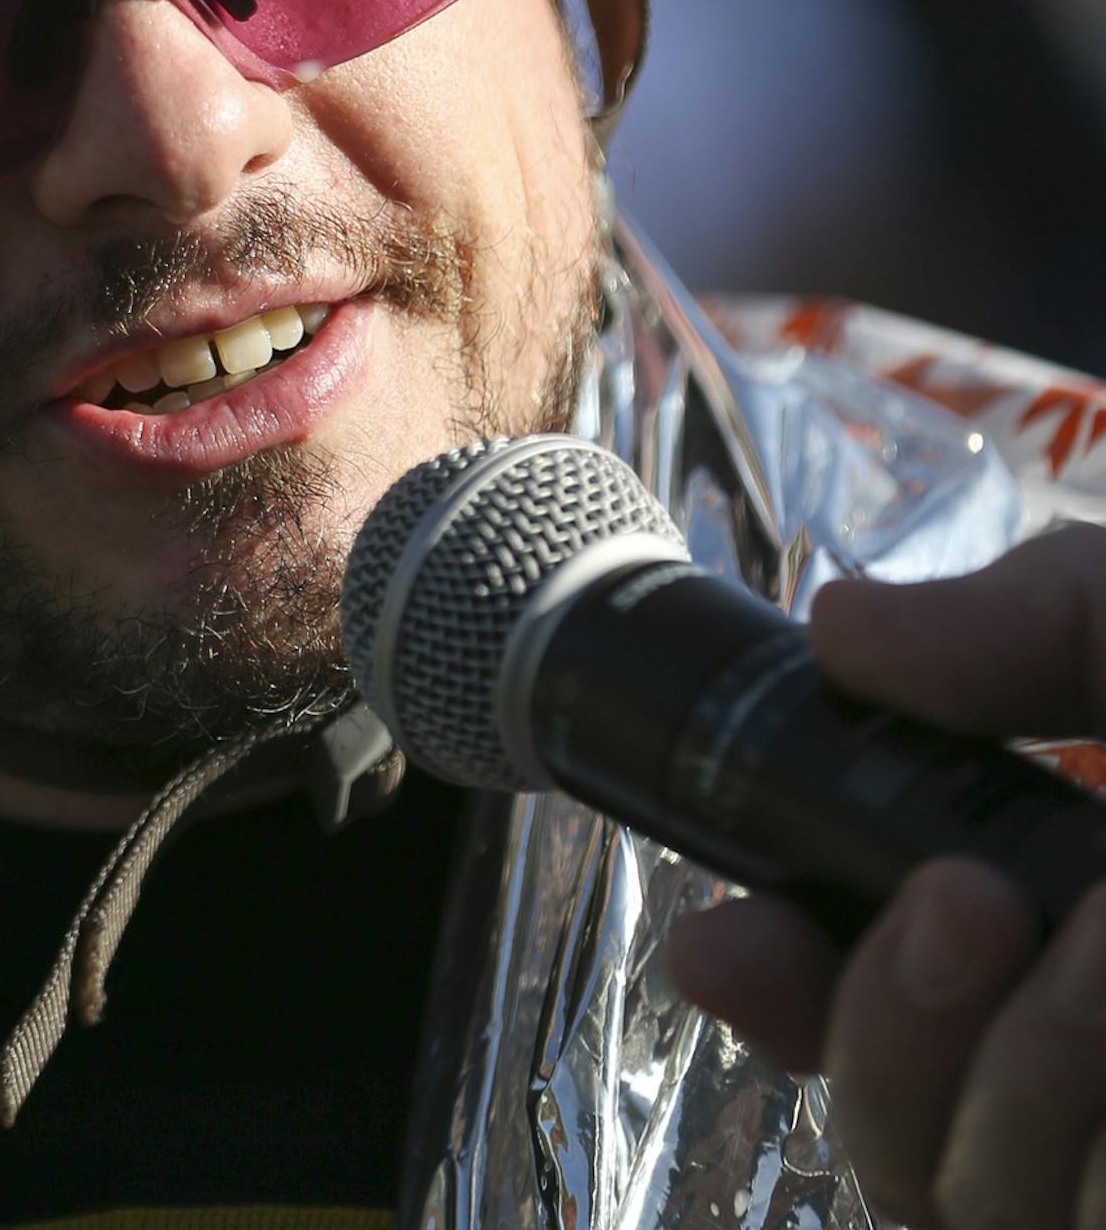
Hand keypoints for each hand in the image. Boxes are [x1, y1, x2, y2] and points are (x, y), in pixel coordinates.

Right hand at [665, 526, 1105, 1229]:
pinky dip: (1071, 1087)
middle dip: (881, 1031)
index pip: (886, 1016)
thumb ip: (1027, 619)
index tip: (721, 940)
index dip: (785, 993)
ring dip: (1010, 1064)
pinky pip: (1043, 1219)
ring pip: (965, 1199)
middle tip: (964, 899)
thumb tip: (838, 626)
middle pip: (902, 1145)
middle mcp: (1094, 1070)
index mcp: (1070, 934)